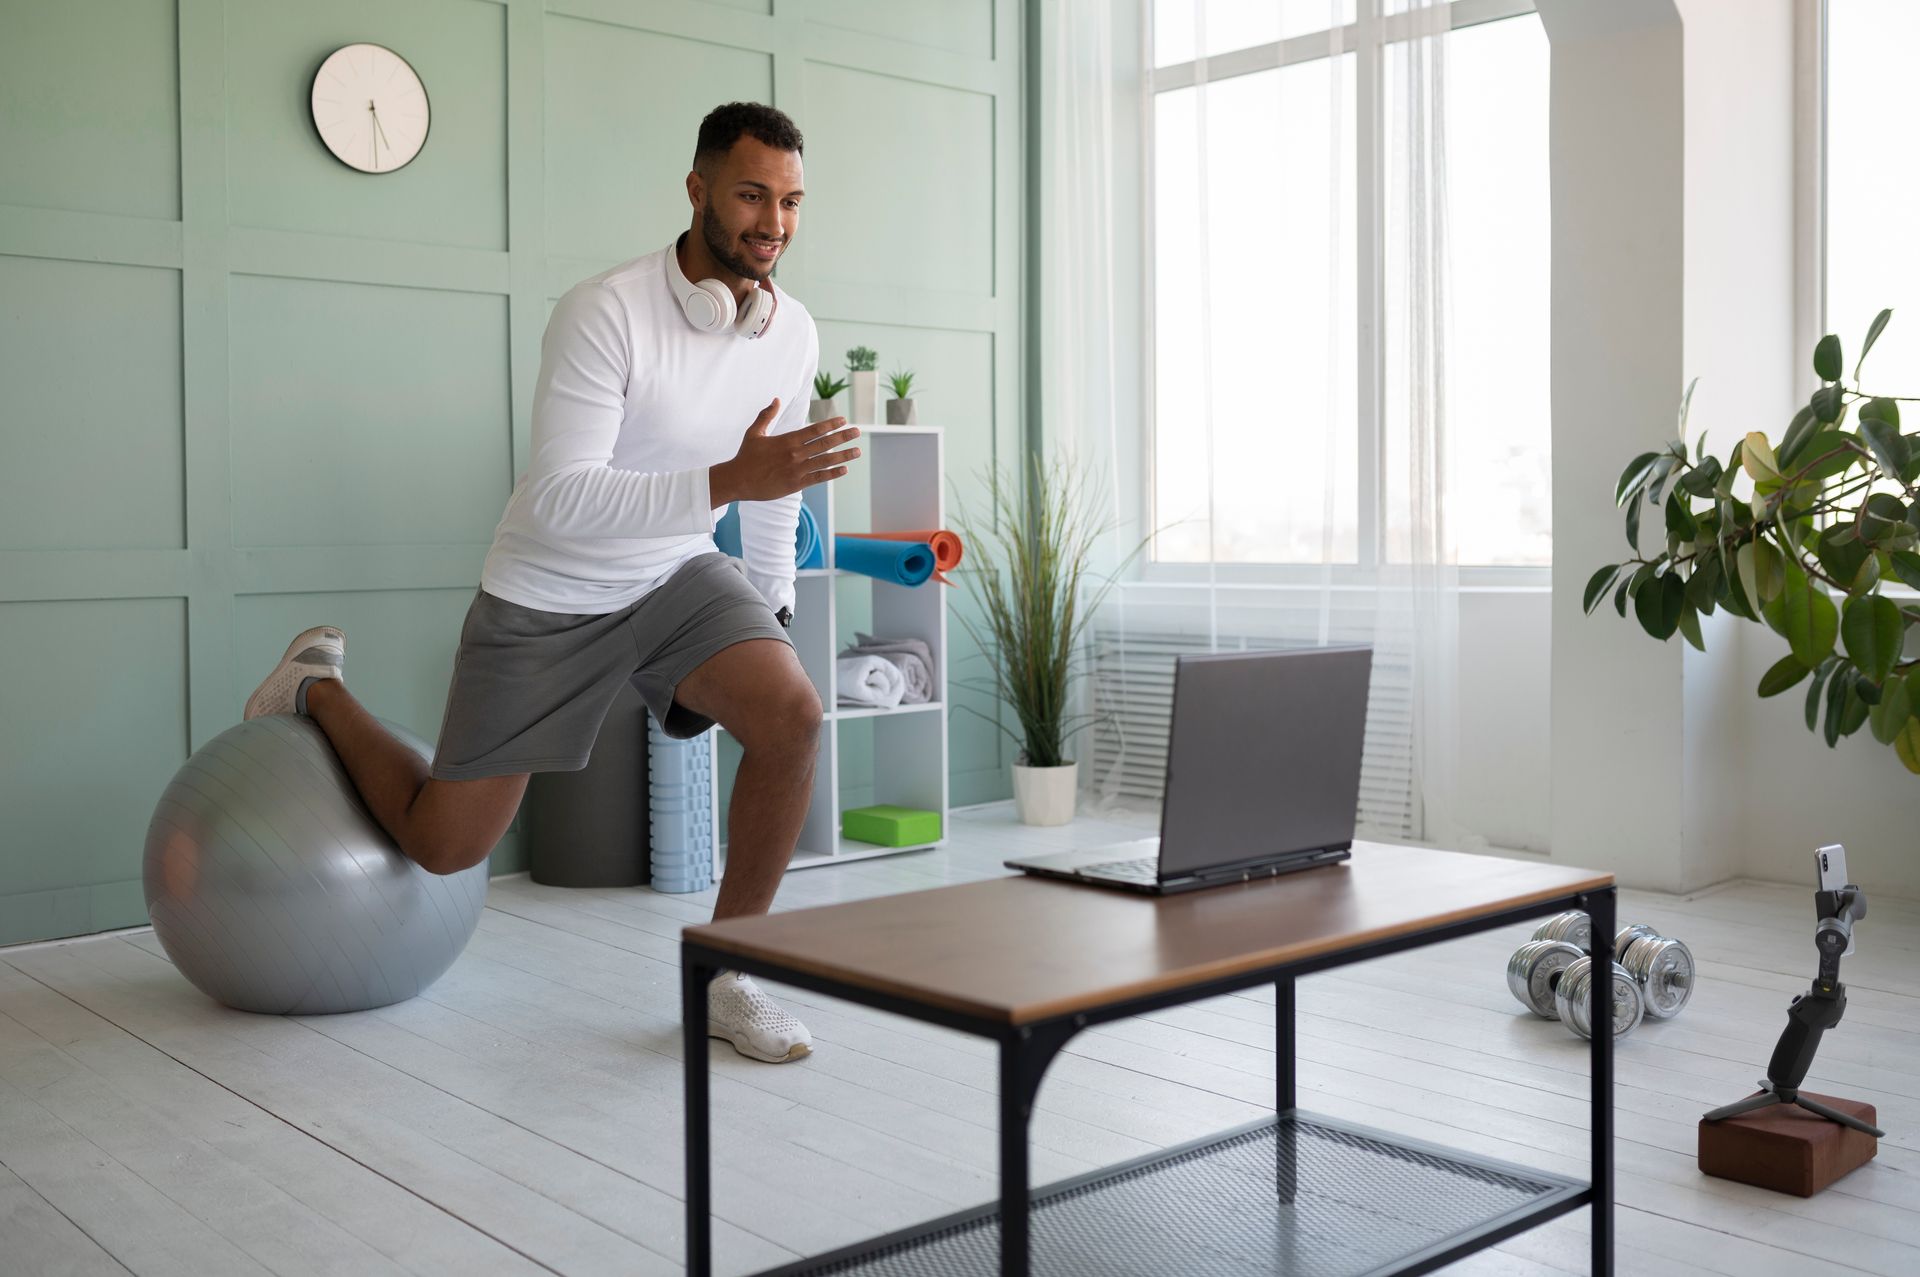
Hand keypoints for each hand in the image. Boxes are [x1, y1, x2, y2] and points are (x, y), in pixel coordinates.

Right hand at [710, 399, 860, 505]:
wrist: (737, 480)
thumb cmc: (746, 456)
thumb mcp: (755, 432)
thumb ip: (766, 415)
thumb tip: (776, 399)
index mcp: (787, 440)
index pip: (814, 430)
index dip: (831, 424)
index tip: (844, 420)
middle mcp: (795, 454)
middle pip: (824, 443)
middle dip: (843, 437)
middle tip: (858, 432)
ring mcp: (797, 470)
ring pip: (825, 461)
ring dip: (844, 455)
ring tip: (857, 451)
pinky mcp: (796, 484)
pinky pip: (818, 478)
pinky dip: (832, 473)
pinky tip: (844, 469)